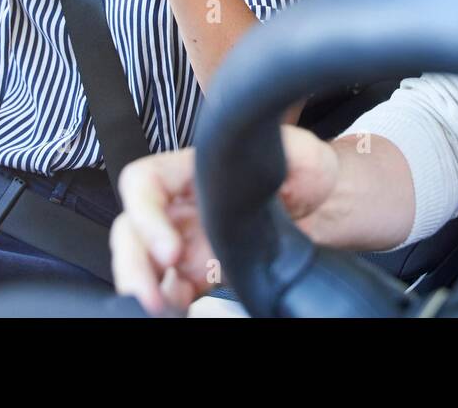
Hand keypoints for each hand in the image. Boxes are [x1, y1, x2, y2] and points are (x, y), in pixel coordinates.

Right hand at [110, 124, 338, 315]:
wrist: (326, 201)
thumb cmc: (306, 167)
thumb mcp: (294, 146)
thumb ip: (274, 151)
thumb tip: (269, 160)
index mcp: (193, 169)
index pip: (144, 182)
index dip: (146, 215)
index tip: (172, 250)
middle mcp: (182, 205)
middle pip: (132, 230)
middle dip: (134, 265)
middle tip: (152, 295)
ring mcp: (188, 240)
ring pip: (144, 263)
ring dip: (145, 288)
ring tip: (161, 309)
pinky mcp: (202, 271)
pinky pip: (172, 289)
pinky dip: (169, 302)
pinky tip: (178, 311)